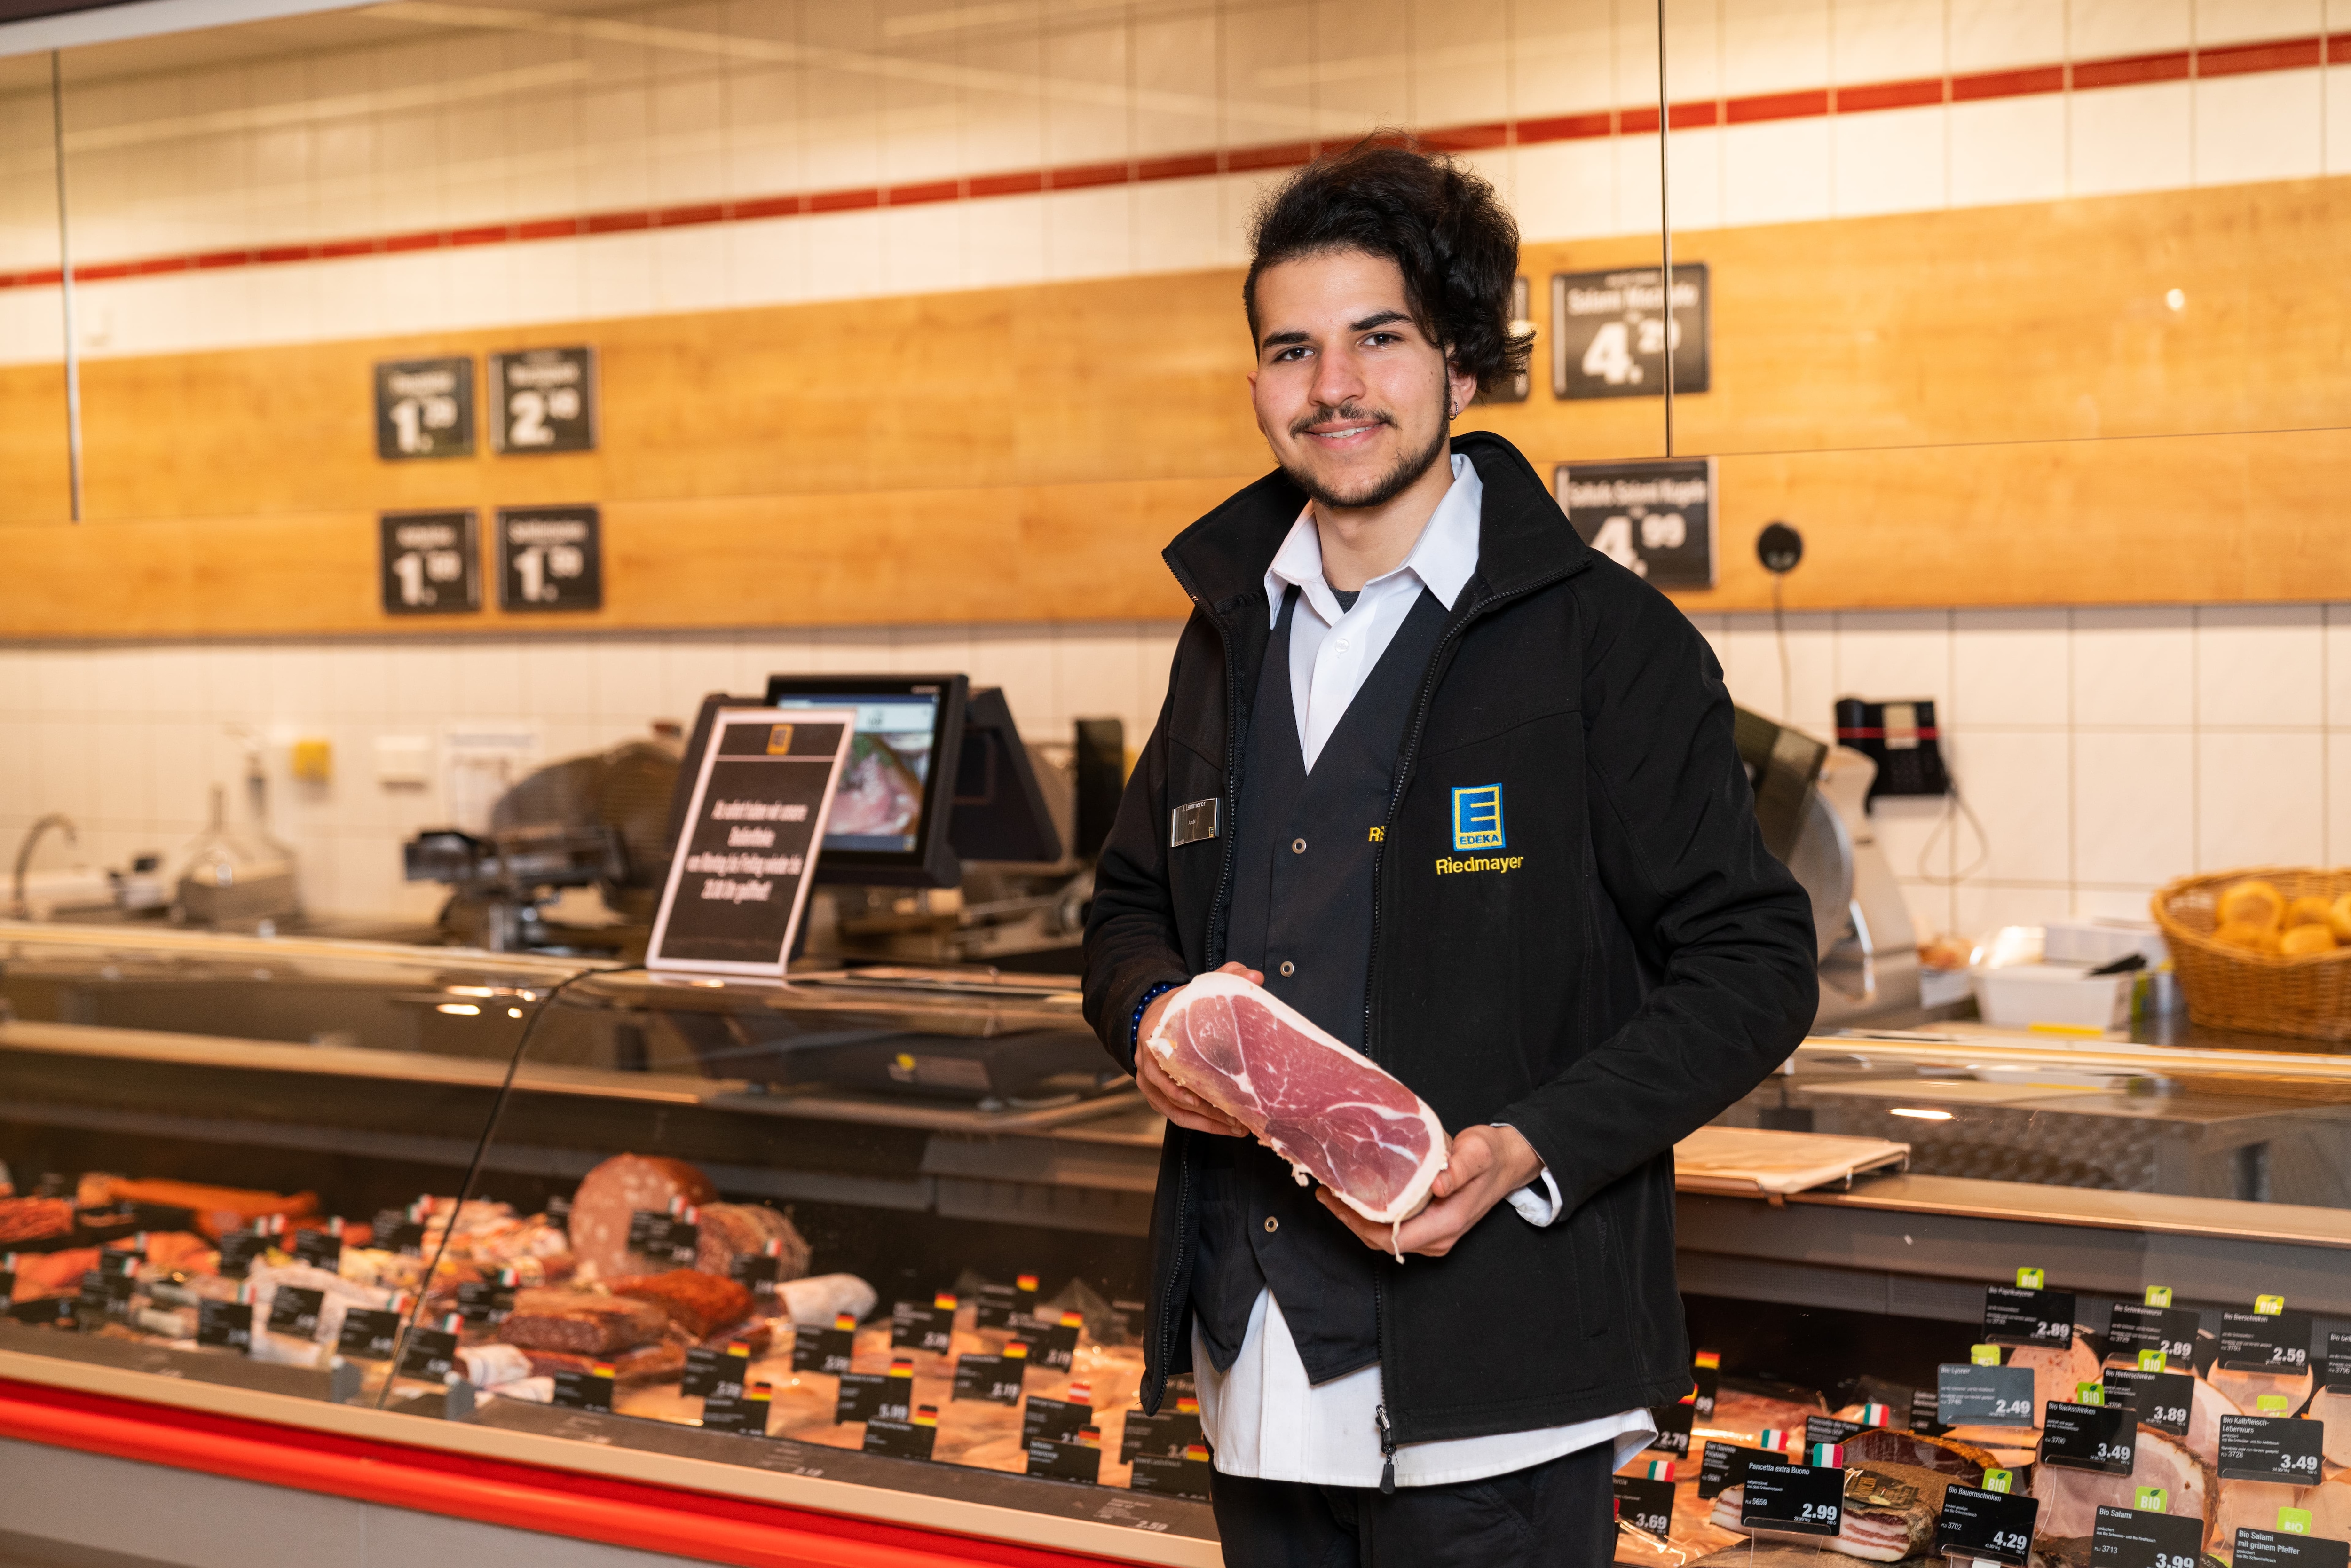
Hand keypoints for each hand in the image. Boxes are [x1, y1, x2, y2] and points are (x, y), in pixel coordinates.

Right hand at [1132, 962, 1261, 1137]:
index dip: (1182, 1083)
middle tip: (1236, 1116)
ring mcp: (1150, 1082)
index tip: (1207, 1095)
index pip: (1164, 1063)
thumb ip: (1225, 977)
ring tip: (1236, 1127)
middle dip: (1206, 1109)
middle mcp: (1148, 1063)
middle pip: (1173, 1094)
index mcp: (1155, 1036)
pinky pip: (1177, 1116)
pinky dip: (1201, 1124)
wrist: (1153, 1016)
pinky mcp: (1157, 1096)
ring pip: (1176, 1110)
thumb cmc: (1177, 1007)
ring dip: (1206, 1122)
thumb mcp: (1197, 988)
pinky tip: (1225, 1128)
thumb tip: (1256, 977)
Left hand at [1316, 1124, 1542, 1258]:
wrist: (1506, 1163)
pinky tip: (1358, 1199)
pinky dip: (1372, 1219)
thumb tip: (1438, 1185)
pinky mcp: (1431, 1228)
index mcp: (1446, 1223)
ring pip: (1387, 1240)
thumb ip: (1460, 1168)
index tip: (1337, 1202)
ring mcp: (1435, 1236)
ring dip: (1359, 1222)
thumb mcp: (1477, 1154)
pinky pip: (1394, 1231)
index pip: (1393, 1238)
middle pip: (1384, 1242)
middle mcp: (1439, 1238)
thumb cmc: (1490, 1156)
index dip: (1361, 1225)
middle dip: (1352, 1222)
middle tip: (1327, 1195)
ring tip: (1335, 1196)